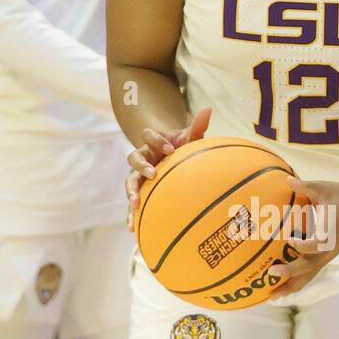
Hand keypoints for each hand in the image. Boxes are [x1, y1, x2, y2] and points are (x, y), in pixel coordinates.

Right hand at [126, 105, 210, 231]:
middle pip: (133, 158)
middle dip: (141, 166)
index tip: (170, 149)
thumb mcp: (189, 137)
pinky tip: (133, 229)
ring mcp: (138, 174)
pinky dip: (132, 214)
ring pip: (129, 181)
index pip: (149, 136)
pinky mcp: (139, 190)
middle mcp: (142, 157)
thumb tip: (208, 109)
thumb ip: (197, 126)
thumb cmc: (182, 147)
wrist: (171, 157)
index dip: (157, 140)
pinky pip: (133, 203)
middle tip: (152, 174)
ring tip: (135, 204)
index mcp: (152, 142)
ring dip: (131, 192)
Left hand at [266, 176, 338, 298]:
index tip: (290, 242)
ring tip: (271, 296)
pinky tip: (279, 289)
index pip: (317, 245)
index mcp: (331, 234)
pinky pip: (308, 274)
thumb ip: (306, 186)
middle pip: (310, 268)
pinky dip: (294, 283)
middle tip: (271, 273)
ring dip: (290, 287)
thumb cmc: (337, 194)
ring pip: (308, 277)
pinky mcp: (323, 259)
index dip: (303, 246)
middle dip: (290, 272)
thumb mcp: (322, 187)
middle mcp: (329, 250)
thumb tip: (288, 180)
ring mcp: (326, 257)